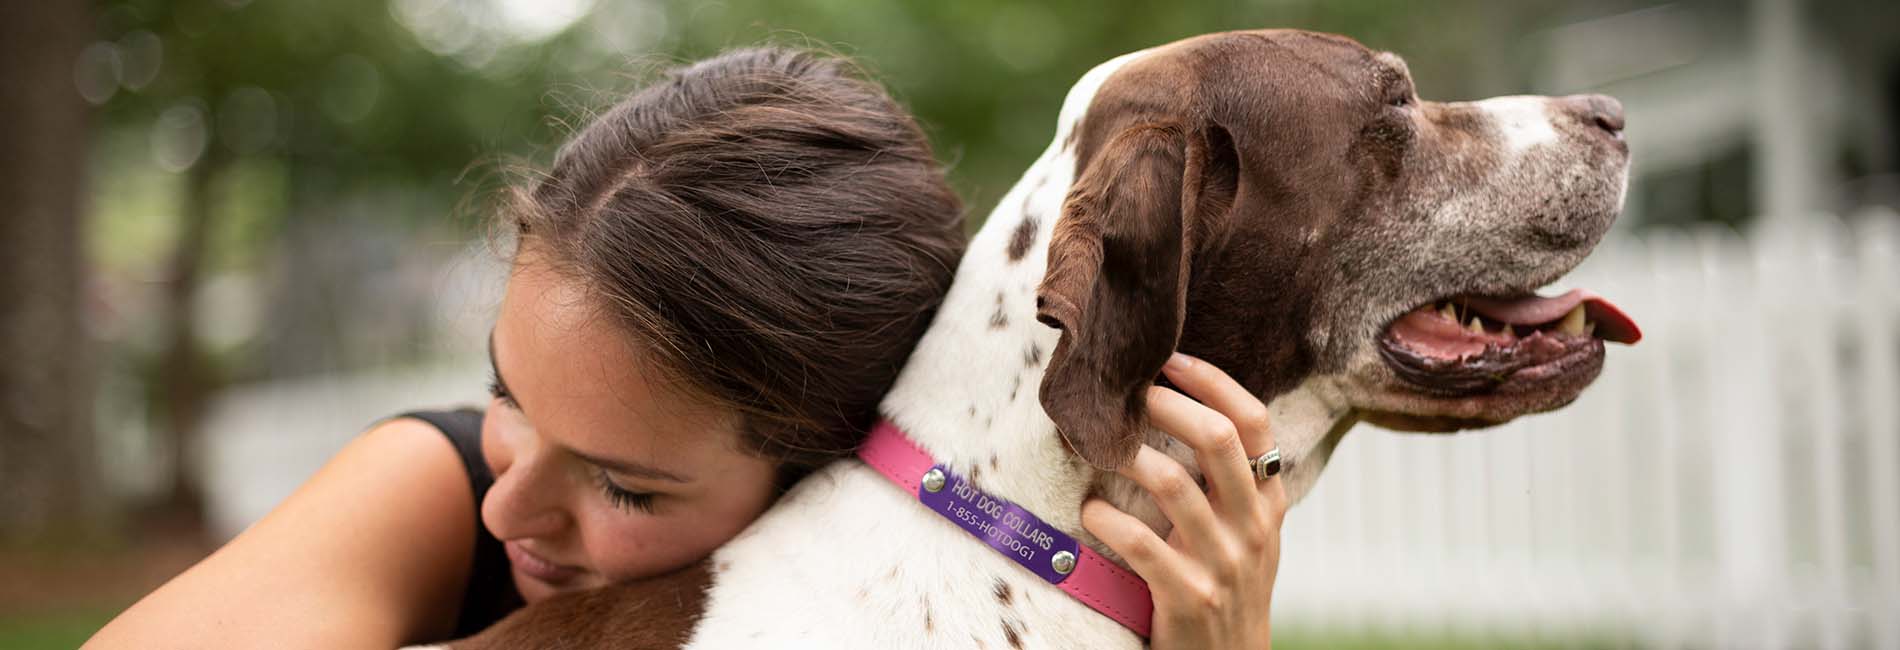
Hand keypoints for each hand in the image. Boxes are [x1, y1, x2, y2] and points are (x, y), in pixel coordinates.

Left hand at [1082, 352, 1284, 649]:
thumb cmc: (1225, 583)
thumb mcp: (1247, 531)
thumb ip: (1230, 481)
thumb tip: (1185, 405)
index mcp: (1269, 502)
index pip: (1254, 422)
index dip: (1212, 381)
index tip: (1169, 359)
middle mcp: (1253, 526)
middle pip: (1216, 439)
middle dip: (1164, 405)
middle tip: (1123, 395)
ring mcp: (1223, 563)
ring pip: (1172, 483)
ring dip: (1125, 456)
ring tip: (1096, 448)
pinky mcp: (1187, 596)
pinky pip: (1139, 543)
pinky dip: (1106, 520)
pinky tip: (1090, 514)